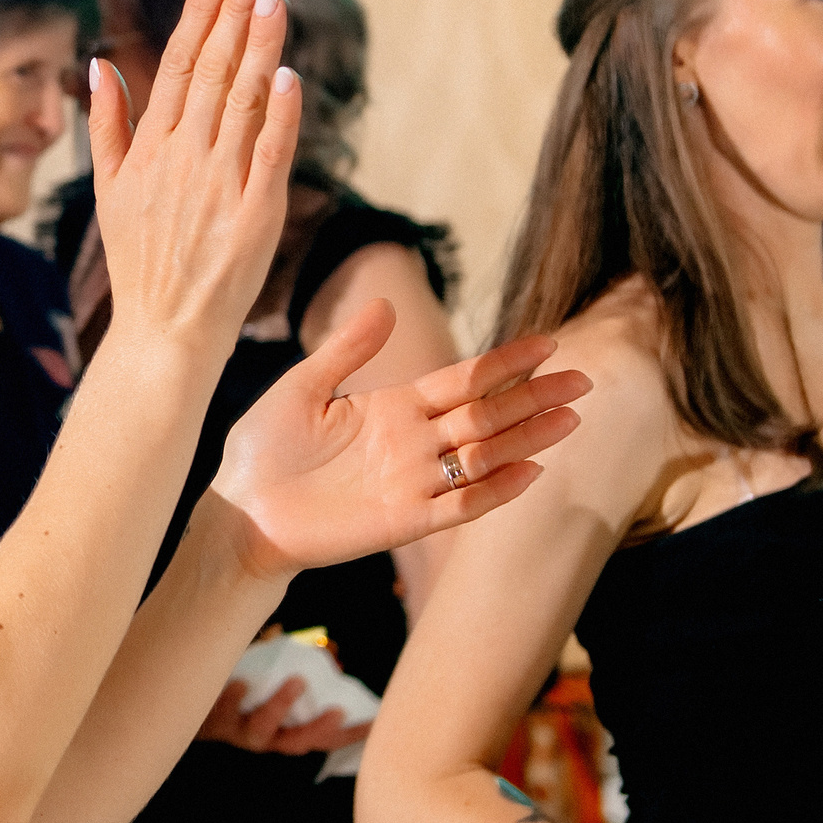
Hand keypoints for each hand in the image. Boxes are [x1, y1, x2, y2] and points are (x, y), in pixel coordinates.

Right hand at [86, 0, 298, 362]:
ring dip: (258, 45)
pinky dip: (278, 116)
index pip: (177, 63)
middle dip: (234, 11)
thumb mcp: (109, 191)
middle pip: (211, 69)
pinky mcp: (253, 217)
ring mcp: (217, 185)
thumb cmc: (142, 262)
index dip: (200, 12)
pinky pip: (268, 156)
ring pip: (241, 101)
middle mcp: (182, 158)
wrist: (163, 331)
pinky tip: (286, 75)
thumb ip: (107, 127)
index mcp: (149, 148)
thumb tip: (98, 66)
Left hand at [194, 675, 372, 754]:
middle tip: (338, 710)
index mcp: (288, 730)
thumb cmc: (245, 688)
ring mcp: (240, 732)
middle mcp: (268, 738)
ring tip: (297, 681)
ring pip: (262, 731)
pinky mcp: (215, 722)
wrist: (186, 704)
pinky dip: (233, 699)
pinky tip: (240, 683)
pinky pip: (224, 714)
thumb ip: (305, 668)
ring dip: (281, 707)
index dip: (354, 735)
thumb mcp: (278, 680)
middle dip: (319, 728)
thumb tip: (332, 655)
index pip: (327, 739)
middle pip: (298, 743)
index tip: (379, 722)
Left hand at [210, 301, 588, 578]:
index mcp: (392, 408)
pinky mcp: (402, 520)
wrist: (238, 512)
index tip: (547, 342)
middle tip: (584, 379)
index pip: (462, 381)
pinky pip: (458, 504)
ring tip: (571, 418)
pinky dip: (494, 489)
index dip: (504, 363)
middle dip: (534, 398)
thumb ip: (346, 350)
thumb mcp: (302, 387)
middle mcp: (411, 444)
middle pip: (485, 416)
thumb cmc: (262, 451)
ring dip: (526, 439)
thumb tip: (384, 302)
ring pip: (483, 457)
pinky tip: (530, 471)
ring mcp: (411, 483)